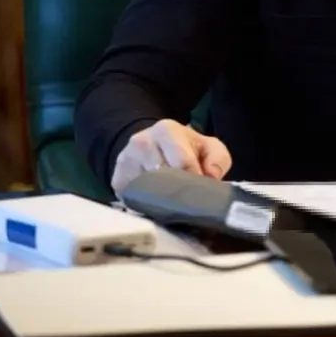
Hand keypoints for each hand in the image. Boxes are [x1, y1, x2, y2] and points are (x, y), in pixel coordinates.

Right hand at [111, 119, 232, 193]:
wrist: (154, 146)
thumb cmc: (186, 148)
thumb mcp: (209, 147)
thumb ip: (218, 159)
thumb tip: (211, 177)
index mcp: (166, 130)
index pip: (182, 163)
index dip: (195, 181)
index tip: (202, 193)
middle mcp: (141, 142)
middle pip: (162, 178)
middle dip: (178, 192)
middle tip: (189, 202)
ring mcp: (125, 162)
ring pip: (147, 191)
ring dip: (161, 201)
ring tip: (173, 204)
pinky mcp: (117, 180)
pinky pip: (133, 200)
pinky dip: (146, 206)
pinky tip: (157, 204)